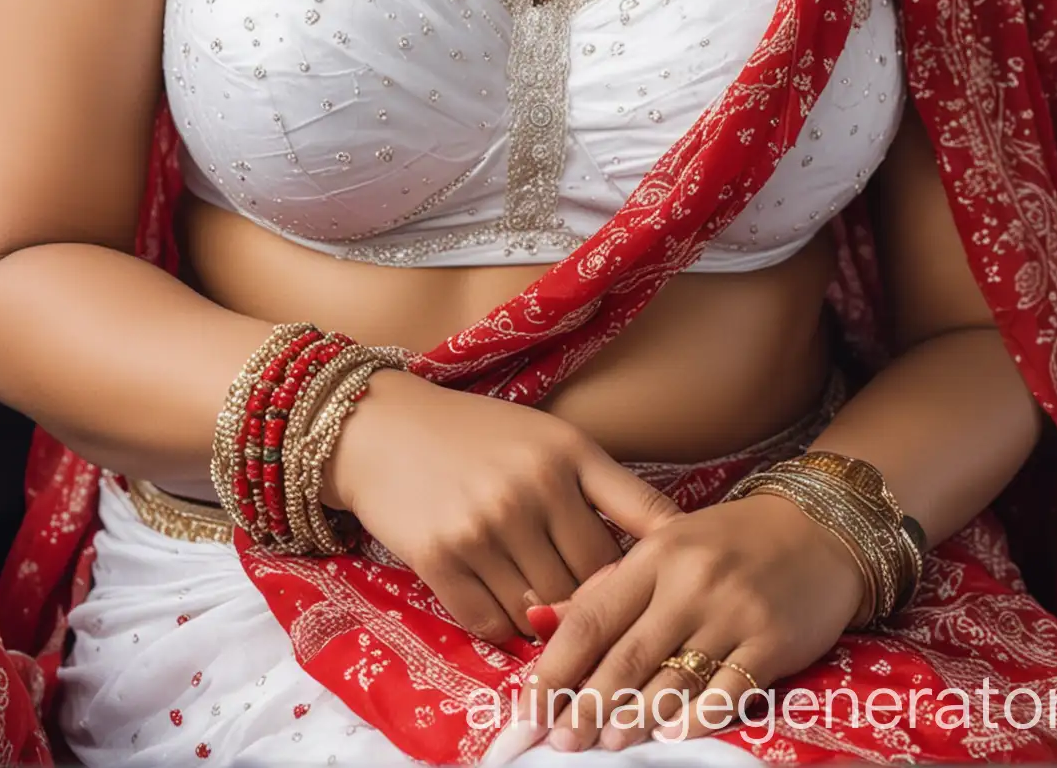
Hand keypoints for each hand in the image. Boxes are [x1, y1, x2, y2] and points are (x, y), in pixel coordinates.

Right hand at [321, 369, 680, 646]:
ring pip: (545, 610)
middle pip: (594, 580)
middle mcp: (530, 489)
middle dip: (598, 600)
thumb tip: (655, 552)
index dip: (664, 561)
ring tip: (547, 610)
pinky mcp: (440, 560)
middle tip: (593, 610)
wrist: (381, 428)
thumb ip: (599, 488)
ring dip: (550, 620)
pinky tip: (503, 608)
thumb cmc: (474, 434)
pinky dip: (504, 629)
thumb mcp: (547, 437)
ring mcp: (484, 527)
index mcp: (566, 452)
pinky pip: (493, 624)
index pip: (642, 519)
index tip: (675, 585)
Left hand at [525, 491, 864, 749]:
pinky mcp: (771, 643)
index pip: (593, 616)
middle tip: (560, 739)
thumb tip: (544, 623)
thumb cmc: (730, 541)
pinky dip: (697, 719)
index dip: (555, 666)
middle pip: (626, 655)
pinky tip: (672, 734)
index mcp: (656, 553)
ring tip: (606, 742)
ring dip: (635, 718)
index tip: (528, 706)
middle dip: (587, 704)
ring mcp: (732, 613)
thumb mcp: (667, 544)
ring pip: (672, 679)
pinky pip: (727, 692)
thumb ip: (611, 585)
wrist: (818, 529)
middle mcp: (690, 581)